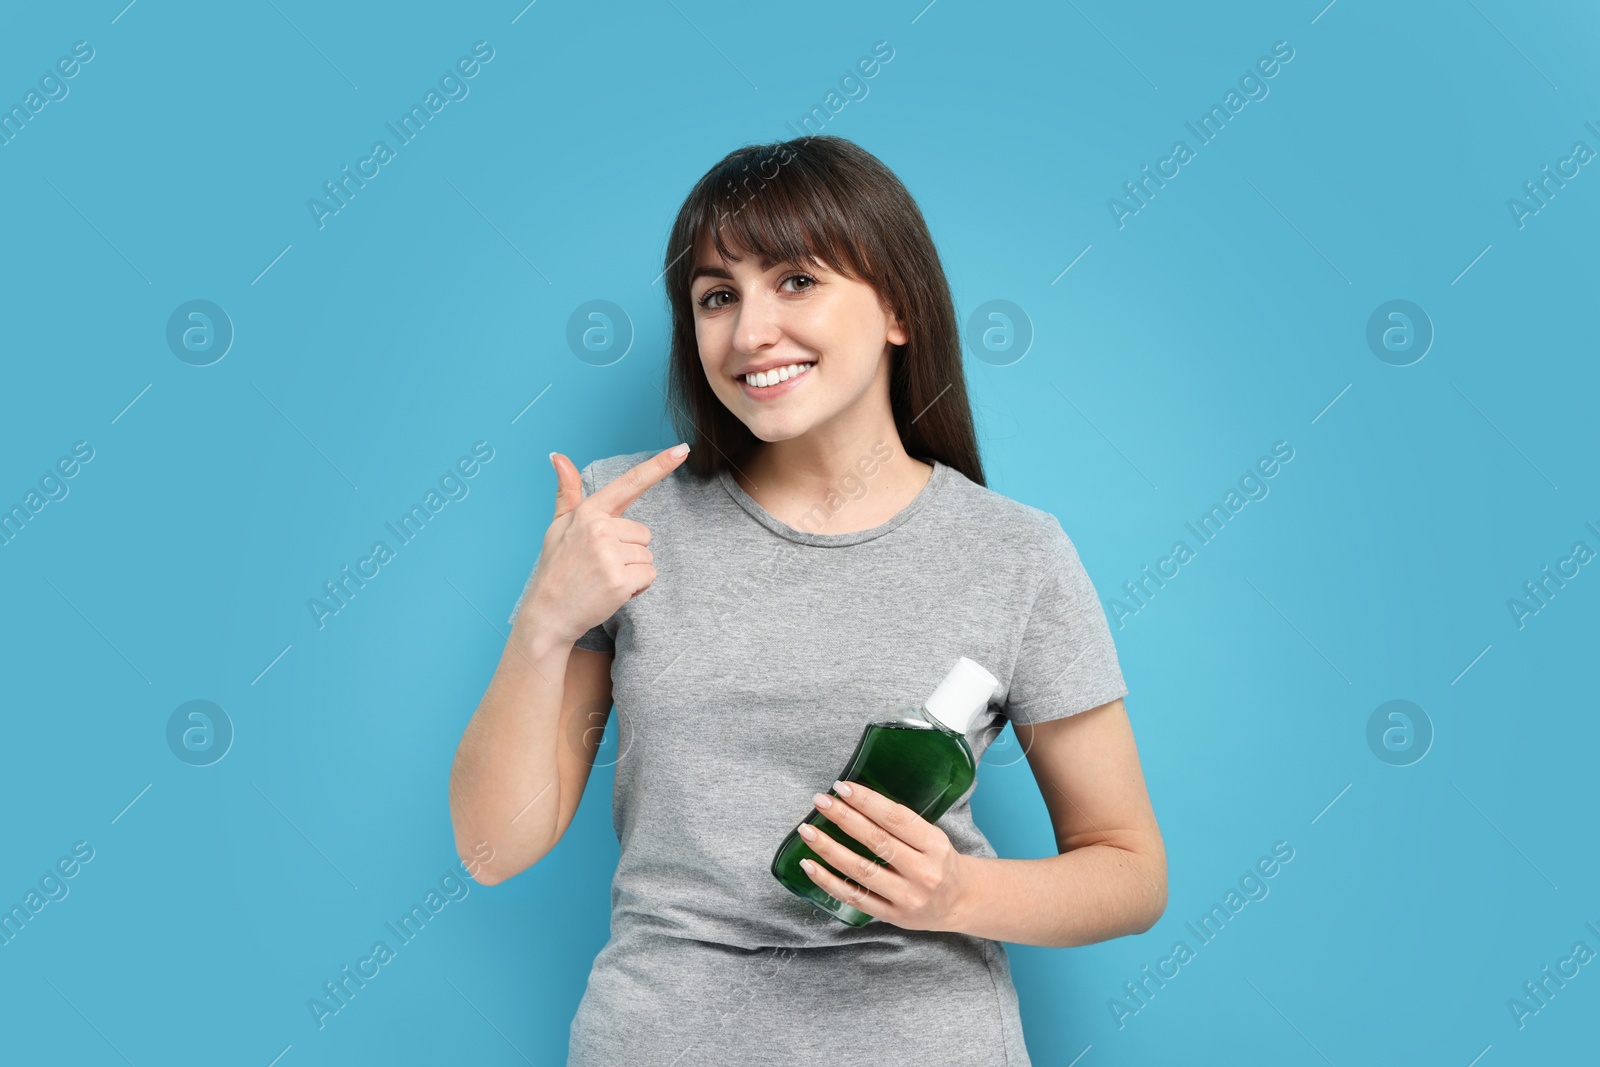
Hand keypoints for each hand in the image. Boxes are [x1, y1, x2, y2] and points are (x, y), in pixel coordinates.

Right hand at [520, 444, 689, 642]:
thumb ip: (567, 491)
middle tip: (599, 565)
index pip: (629, 484)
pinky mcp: (620, 581)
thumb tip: (557, 456)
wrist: (548, 614)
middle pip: (644, 533)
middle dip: (628, 551)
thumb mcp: (558, 525)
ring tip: (603, 578)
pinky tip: (611, 591)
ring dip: (632, 570)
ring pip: (647, 555)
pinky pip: (649, 575)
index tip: (682, 450)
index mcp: (588, 512)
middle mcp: (599, 529)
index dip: (658, 466)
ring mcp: (610, 556)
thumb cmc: (556, 568)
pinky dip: (637, 587)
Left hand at [797, 780, 971, 932]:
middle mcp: (923, 872)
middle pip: (876, 841)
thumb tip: (854, 800)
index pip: (896, 818)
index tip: (841, 787)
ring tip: (807, 831)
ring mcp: (906, 897)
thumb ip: (901, 824)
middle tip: (819, 801)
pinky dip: (828, 881)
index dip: (866, 801)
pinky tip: (810, 866)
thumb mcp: (933, 837)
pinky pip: (854, 897)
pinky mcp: (891, 915)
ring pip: (861, 870)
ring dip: (829, 849)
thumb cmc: (939, 861)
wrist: (960, 902)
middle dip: (844, 818)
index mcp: (935, 845)